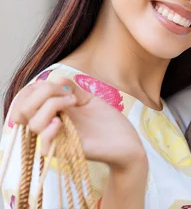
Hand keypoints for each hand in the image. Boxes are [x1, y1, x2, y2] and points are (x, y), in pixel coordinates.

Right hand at [10, 78, 146, 171]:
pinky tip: (62, 121)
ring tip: (73, 102)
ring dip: (50, 106)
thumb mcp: (89, 98)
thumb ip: (73, 88)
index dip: (35, 89)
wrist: (127, 141)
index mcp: (53, 111)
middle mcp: (51, 124)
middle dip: (43, 93)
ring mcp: (58, 138)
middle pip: (23, 110)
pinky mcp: (66, 151)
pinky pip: (44, 146)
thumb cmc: (109, 121)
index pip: (26, 100)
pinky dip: (49, 130)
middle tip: (69, 93)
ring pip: (32, 124)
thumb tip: (56, 79)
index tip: (62, 86)